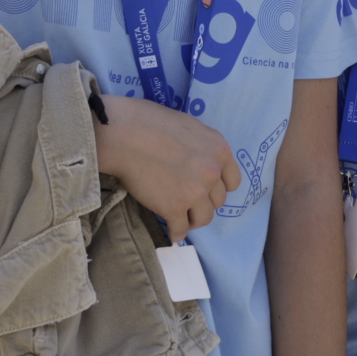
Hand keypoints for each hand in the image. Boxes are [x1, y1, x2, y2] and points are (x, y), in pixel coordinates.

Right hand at [93, 94, 241, 241]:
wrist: (124, 134)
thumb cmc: (149, 122)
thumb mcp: (189, 127)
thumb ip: (202, 147)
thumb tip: (200, 160)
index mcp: (219, 150)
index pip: (232, 181)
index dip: (219, 188)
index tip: (208, 191)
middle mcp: (212, 172)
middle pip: (218, 201)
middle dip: (204, 202)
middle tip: (190, 202)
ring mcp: (195, 192)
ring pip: (204, 218)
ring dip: (193, 219)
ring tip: (183, 219)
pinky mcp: (174, 207)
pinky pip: (181, 229)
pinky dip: (177, 233)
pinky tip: (173, 232)